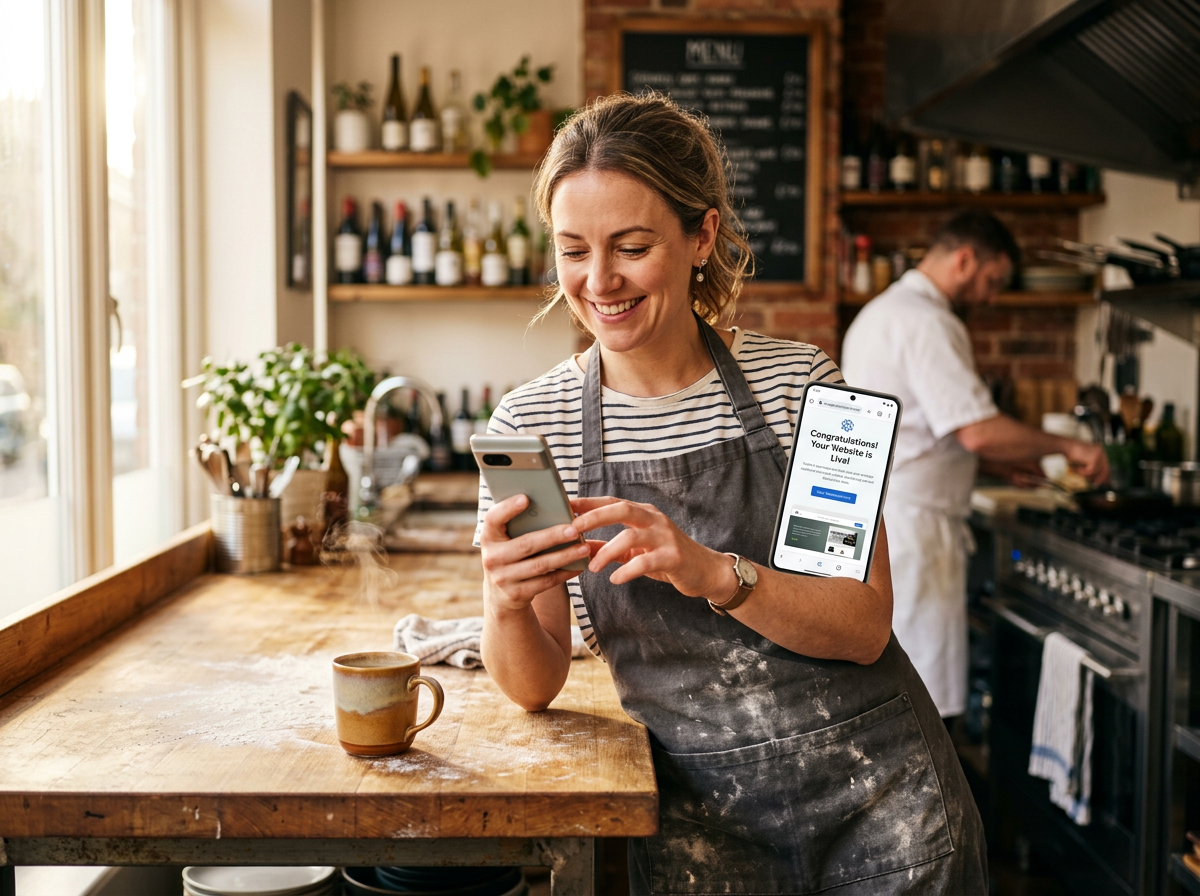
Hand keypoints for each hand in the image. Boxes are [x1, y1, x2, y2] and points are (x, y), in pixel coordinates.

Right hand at [479, 494, 591, 612]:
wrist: (500, 594)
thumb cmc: (511, 555)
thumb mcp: (506, 540)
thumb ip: (521, 525)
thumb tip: (557, 508)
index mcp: (488, 537)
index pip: (493, 519)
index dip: (507, 508)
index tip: (526, 498)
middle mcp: (492, 558)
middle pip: (526, 544)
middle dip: (552, 536)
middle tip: (574, 529)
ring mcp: (503, 578)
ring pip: (539, 565)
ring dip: (565, 556)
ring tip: (584, 548)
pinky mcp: (517, 594)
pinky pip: (546, 582)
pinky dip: (564, 573)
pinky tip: (579, 565)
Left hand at [569, 496, 735, 599]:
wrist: (704, 571)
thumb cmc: (666, 558)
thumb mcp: (635, 552)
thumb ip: (609, 548)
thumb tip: (579, 547)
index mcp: (643, 514)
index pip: (612, 501)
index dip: (589, 503)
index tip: (565, 505)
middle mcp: (654, 519)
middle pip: (621, 509)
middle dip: (594, 517)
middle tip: (572, 530)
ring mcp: (665, 536)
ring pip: (631, 535)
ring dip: (607, 551)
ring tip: (592, 567)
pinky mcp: (673, 557)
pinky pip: (646, 561)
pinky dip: (627, 571)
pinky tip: (615, 579)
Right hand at [1063, 439, 1108, 484]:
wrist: (1064, 446)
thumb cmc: (1070, 453)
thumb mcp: (1084, 460)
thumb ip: (1091, 466)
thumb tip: (1098, 479)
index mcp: (1099, 451)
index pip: (1106, 466)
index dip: (1105, 476)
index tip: (1102, 483)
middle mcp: (1101, 452)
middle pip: (1105, 469)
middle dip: (1100, 478)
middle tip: (1096, 484)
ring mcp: (1099, 455)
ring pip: (1097, 472)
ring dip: (1086, 474)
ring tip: (1078, 471)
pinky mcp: (1094, 459)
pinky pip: (1091, 471)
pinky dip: (1083, 472)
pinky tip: (1077, 468)